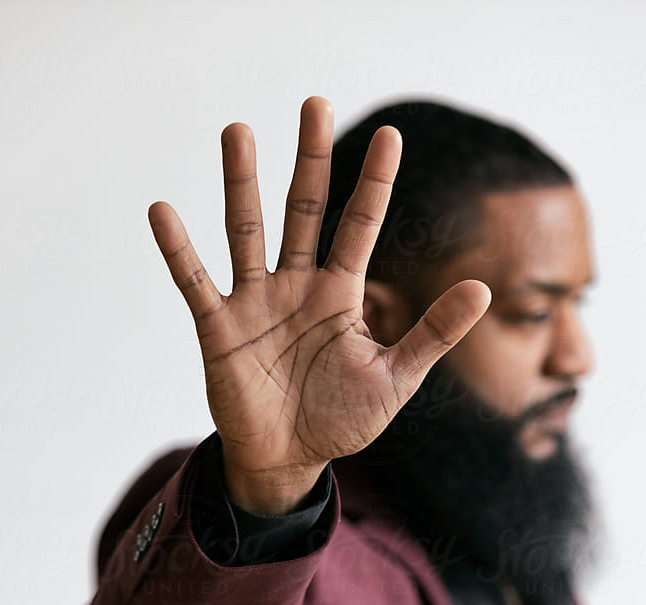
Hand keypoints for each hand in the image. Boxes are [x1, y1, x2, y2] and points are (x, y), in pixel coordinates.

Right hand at [147, 96, 490, 513]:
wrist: (289, 460)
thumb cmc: (342, 419)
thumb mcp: (396, 379)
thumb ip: (433, 334)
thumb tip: (483, 288)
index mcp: (340, 293)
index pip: (360, 225)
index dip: (375, 182)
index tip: (393, 135)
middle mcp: (297, 285)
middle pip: (304, 209)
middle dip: (310, 158)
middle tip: (314, 104)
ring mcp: (256, 301)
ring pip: (248, 230)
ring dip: (242, 182)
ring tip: (238, 131)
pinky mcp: (219, 327)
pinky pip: (196, 281)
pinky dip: (179, 249)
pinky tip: (162, 210)